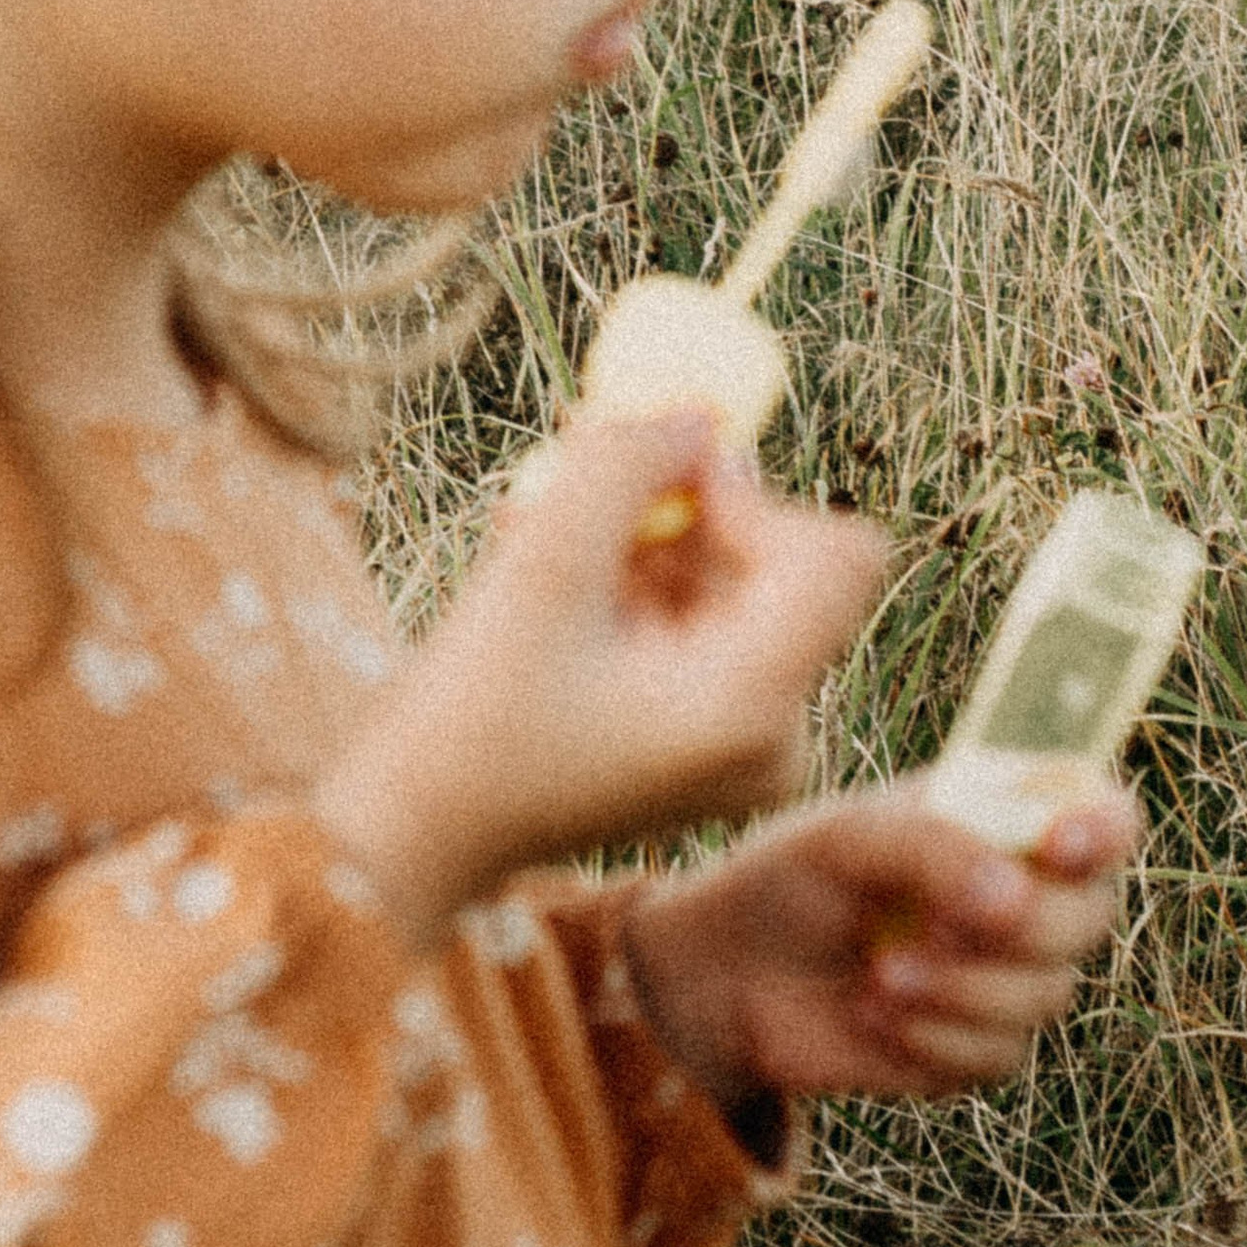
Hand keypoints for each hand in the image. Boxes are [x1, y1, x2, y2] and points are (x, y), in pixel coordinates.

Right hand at [318, 410, 883, 945]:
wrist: (409, 834)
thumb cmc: (468, 719)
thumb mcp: (543, 565)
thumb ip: (627, 465)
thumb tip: (698, 411)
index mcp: (753, 707)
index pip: (837, 556)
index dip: (756, 494)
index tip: (663, 478)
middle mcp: (772, 737)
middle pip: (777, 566)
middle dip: (680, 516)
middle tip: (580, 487)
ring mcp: (741, 747)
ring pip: (728, 587)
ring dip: (641, 545)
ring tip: (542, 539)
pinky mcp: (703, 742)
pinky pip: (696, 626)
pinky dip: (632, 586)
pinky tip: (554, 580)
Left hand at [621, 774, 1138, 1107]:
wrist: (729, 977)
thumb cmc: (792, 879)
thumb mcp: (848, 839)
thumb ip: (933, 847)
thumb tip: (1011, 896)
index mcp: (1007, 817)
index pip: (1104, 814)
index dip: (1103, 830)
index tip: (1058, 847)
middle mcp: (1026, 894)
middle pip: (1093, 914)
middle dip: (1020, 927)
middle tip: (931, 924)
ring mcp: (1009, 975)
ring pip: (1049, 994)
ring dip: (961, 987)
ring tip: (878, 971)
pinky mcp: (979, 1046)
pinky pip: (1000, 1054)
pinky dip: (934, 1037)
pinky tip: (874, 1012)